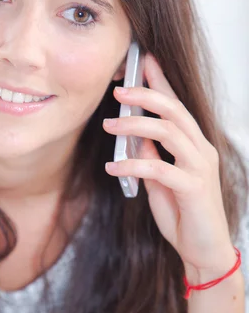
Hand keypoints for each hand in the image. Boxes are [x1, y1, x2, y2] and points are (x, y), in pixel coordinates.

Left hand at [103, 53, 236, 280]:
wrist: (204, 250)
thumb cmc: (184, 214)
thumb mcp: (161, 181)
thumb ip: (152, 157)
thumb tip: (135, 137)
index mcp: (195, 146)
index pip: (177, 107)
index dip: (161, 83)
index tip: (144, 62)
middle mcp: (201, 151)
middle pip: (174, 111)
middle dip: (145, 95)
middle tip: (118, 91)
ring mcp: (200, 168)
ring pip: (168, 132)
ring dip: (135, 125)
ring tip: (109, 125)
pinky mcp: (193, 188)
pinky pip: (159, 168)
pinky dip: (133, 164)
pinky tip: (112, 165)